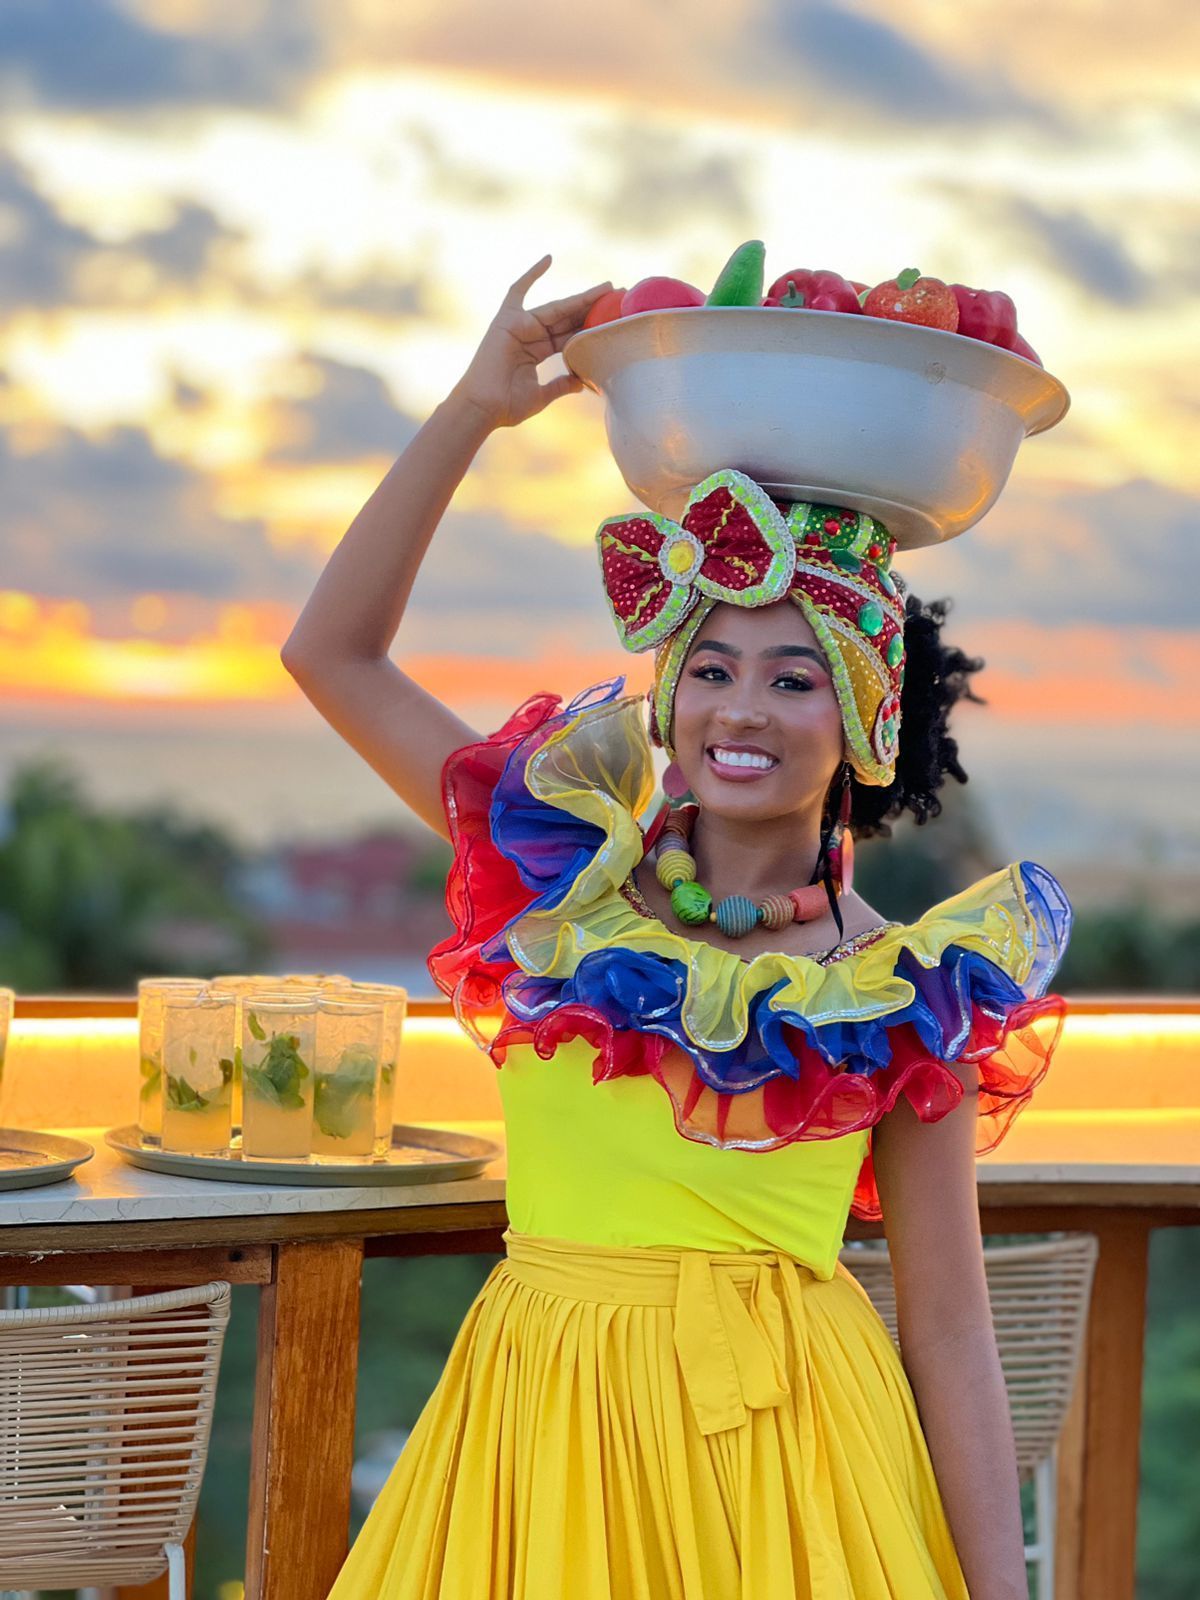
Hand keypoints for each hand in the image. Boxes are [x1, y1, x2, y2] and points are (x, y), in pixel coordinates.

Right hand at [451, 255, 612, 429]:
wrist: (483, 407)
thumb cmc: (507, 405)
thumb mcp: (542, 395)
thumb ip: (561, 385)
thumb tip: (583, 382)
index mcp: (539, 352)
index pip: (570, 336)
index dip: (591, 327)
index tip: (614, 319)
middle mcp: (531, 335)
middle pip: (568, 318)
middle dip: (593, 308)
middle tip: (619, 296)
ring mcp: (520, 325)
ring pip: (557, 307)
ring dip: (582, 297)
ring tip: (607, 288)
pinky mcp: (507, 319)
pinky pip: (518, 290)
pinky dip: (532, 274)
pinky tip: (550, 259)